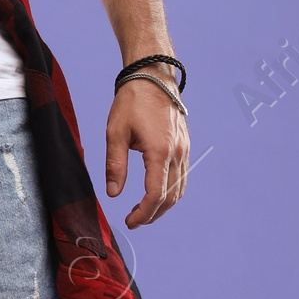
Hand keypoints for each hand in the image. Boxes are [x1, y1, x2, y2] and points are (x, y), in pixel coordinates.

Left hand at [105, 80, 187, 226]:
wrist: (153, 77)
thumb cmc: (132, 101)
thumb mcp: (115, 132)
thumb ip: (115, 165)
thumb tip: (113, 193)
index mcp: (160, 151)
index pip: (155, 194)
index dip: (143, 213)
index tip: (130, 221)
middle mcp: (177, 153)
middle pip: (170, 197)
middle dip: (153, 214)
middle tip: (134, 220)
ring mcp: (184, 149)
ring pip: (179, 189)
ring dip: (163, 205)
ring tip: (143, 211)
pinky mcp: (185, 145)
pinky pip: (182, 176)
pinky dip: (170, 191)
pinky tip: (156, 192)